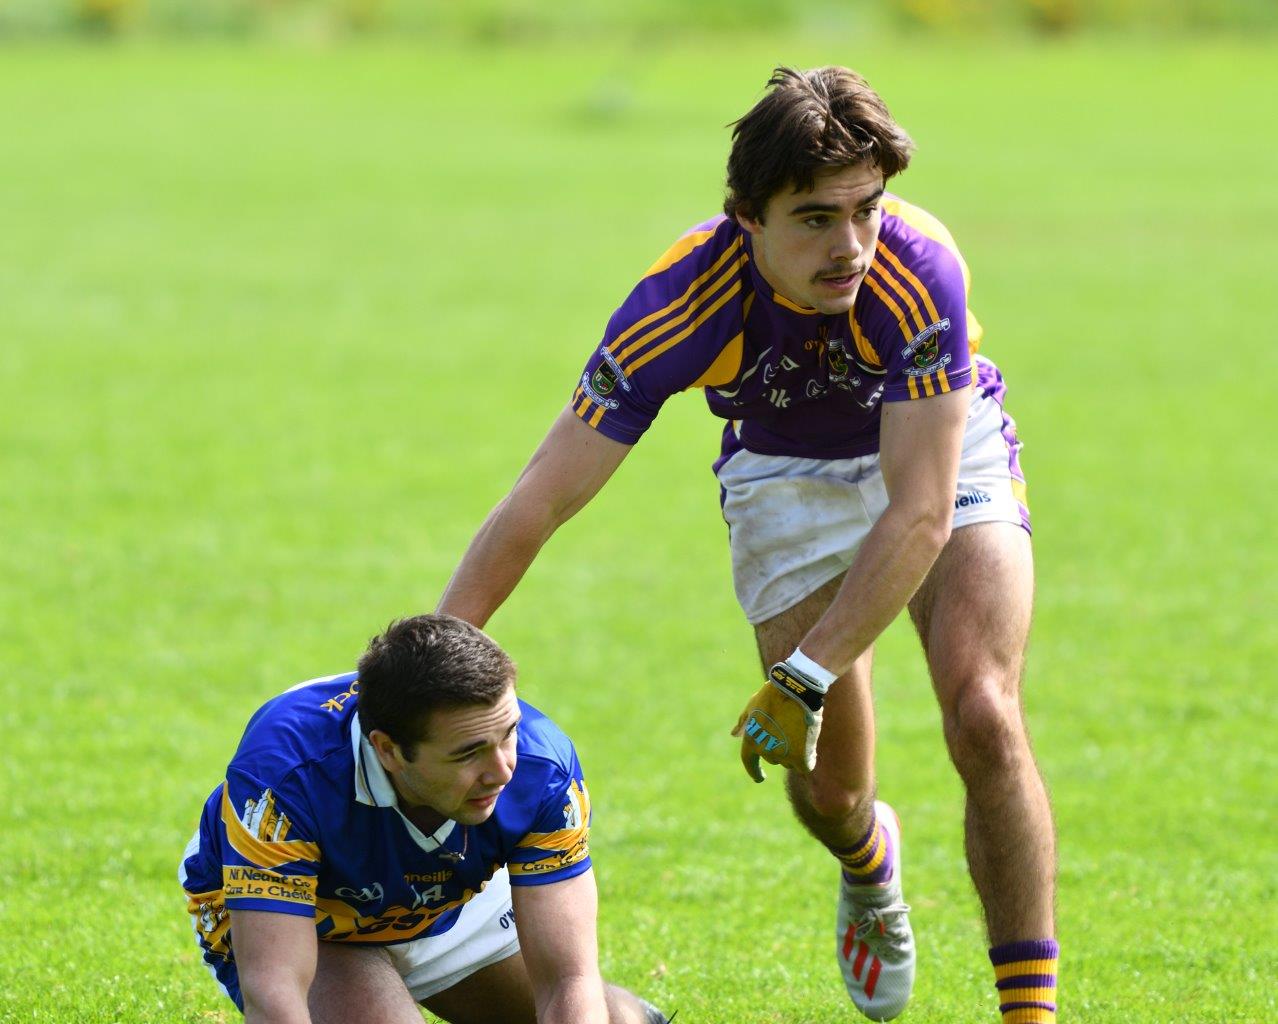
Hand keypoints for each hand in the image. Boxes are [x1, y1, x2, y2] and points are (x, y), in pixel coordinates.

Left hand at [731, 660, 827, 781]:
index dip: (754, 771)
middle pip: (773, 759)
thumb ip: (744, 723)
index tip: (760, 777)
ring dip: (793, 752)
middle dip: (779, 748)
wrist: (797, 690)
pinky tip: (810, 748)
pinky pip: (804, 766)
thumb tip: (734, 734)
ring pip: (789, 762)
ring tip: (799, 732)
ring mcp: (783, 755)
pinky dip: (807, 759)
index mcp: (750, 739)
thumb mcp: (752, 706)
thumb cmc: (773, 695)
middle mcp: (765, 751)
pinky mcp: (800, 756)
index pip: (749, 761)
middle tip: (788, 730)